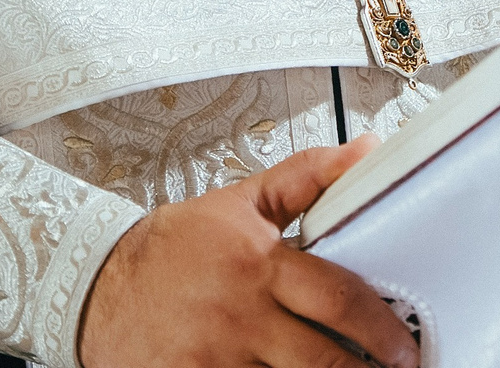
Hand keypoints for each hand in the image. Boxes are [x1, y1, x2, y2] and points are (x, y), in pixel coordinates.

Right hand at [76, 137, 417, 367]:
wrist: (96, 288)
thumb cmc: (171, 249)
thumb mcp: (239, 202)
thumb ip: (307, 178)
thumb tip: (367, 153)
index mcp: (256, 263)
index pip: (337, 296)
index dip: (380, 326)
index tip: (403, 343)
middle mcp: (238, 314)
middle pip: (324, 357)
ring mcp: (217, 358)